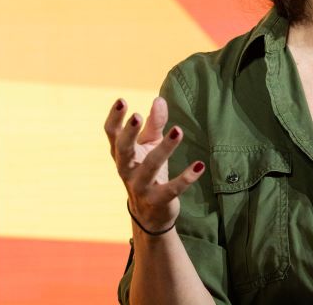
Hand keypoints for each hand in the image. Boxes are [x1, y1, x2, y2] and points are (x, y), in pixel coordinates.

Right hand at [104, 97, 205, 234]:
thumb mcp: (149, 145)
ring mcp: (140, 186)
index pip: (113, 134)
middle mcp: (126, 169)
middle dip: (129, 133)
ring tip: (178, 130)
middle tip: (137, 116)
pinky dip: (186, 177)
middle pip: (124, 150)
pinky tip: (199, 165)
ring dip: (165, 149)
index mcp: (121, 153)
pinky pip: (173, 188)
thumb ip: (155, 123)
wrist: (149, 213)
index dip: (115, 118)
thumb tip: (159, 99)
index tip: (122, 100)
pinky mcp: (158, 199)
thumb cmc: (147, 169)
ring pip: (151, 166)